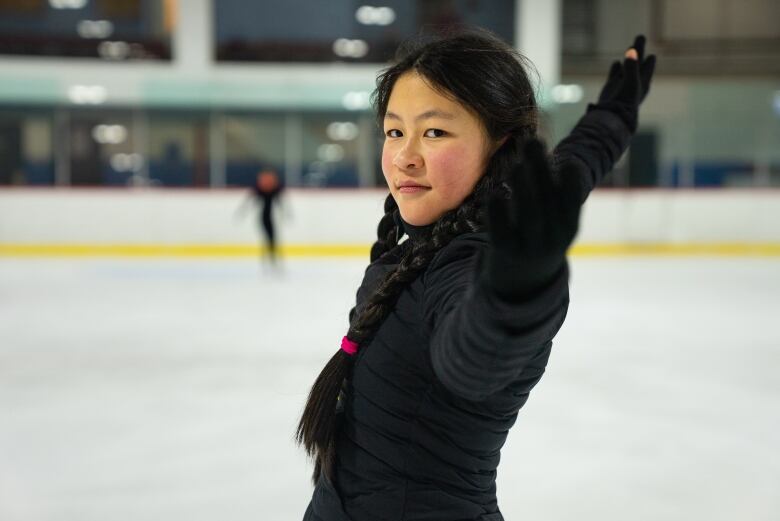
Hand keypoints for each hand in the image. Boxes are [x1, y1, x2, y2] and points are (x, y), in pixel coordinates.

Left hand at [483, 139, 581, 299]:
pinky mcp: (505, 253)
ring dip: (522, 187)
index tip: (568, 162)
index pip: (571, 202)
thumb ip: (555, 191)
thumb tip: (553, 150)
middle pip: (547, 201)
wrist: (522, 284)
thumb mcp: (555, 220)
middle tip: (532, 142)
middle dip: (540, 170)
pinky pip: (502, 232)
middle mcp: (552, 238)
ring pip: (528, 215)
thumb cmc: (539, 237)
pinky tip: (494, 194)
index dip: (571, 184)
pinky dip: (499, 213)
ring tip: (515, 164)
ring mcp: (529, 247)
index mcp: (568, 226)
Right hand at [589, 34, 655, 130]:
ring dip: (629, 57)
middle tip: (640, 37)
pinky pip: (615, 74)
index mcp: (642, 81)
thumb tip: (631, 50)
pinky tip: (616, 62)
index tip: (652, 54)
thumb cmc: (624, 101)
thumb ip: (631, 66)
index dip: (649, 59)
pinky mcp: (611, 87)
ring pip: (627, 67)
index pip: (648, 65)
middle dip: (639, 50)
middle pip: (638, 62)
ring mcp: (622, 84)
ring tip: (631, 48)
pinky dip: (617, 67)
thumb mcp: (630, 82)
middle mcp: (634, 82)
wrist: (611, 117)